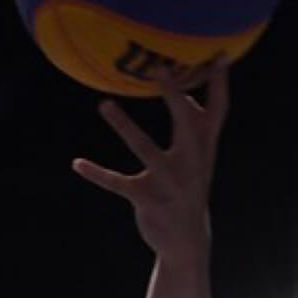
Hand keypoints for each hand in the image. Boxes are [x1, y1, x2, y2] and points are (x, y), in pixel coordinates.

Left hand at [72, 59, 229, 263]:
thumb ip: (194, 130)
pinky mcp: (145, 198)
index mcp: (205, 150)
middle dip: (174, 95)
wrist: (187, 242)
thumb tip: (185, 95)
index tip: (220, 55)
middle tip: (160, 67)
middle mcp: (191, 163)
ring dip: (123, 125)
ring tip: (103, 104)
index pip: (217, 112)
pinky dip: (97, 172)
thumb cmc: (188, 190)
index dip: (219, 84)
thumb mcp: (197, 161)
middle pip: (185, 123)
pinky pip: (117, 182)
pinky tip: (77, 163)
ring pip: (144, 148)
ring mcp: (168, 182)